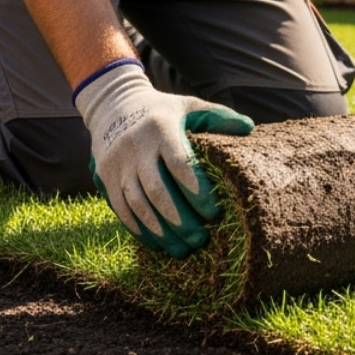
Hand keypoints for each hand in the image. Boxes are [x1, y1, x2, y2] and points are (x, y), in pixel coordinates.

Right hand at [73, 60, 253, 257]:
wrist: (112, 104)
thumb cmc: (162, 111)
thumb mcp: (189, 106)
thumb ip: (218, 117)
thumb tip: (249, 128)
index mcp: (161, 128)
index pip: (180, 163)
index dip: (197, 191)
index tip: (215, 213)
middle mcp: (136, 146)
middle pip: (157, 190)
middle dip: (180, 219)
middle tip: (202, 240)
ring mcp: (117, 163)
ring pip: (137, 204)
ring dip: (160, 231)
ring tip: (182, 249)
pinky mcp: (105, 177)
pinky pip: (121, 209)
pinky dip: (139, 230)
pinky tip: (158, 244)